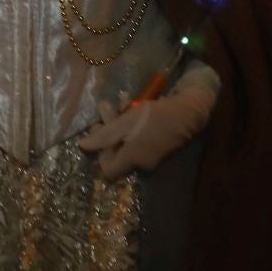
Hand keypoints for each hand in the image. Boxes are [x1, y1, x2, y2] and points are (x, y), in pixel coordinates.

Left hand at [77, 63, 218, 179]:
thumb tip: (82, 148)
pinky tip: (130, 100)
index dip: (100, 156)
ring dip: (119, 119)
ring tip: (118, 99)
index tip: (97, 137)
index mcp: (132, 160)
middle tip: (104, 109)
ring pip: (128, 139)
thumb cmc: (154, 117)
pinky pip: (140, 137)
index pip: (109, 171)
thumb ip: (103, 137)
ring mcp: (151, 155)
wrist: (188, 111)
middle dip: (107, 128)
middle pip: (117, 150)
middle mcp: (141, 162)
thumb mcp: (124, 124)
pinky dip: (133, 121)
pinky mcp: (159, 145)